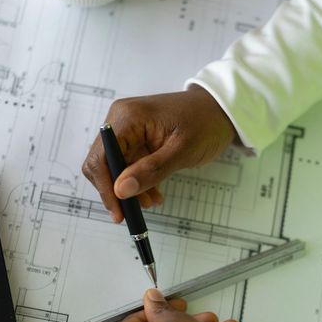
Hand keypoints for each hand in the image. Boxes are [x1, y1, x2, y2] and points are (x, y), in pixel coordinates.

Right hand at [82, 86, 235, 222]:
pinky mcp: (135, 139)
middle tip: (135, 211)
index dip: (106, 187)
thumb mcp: (182, 150)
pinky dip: (137, 181)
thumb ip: (151, 171)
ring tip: (151, 201)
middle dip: (118, 190)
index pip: (102, 156)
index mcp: (127, 117)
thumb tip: (121, 190)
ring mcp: (127, 130)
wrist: (220, 110)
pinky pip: (128, 165)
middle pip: (103, 163)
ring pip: (116, 168)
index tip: (119, 211)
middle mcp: (121, 120)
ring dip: (129, 189)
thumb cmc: (205, 122)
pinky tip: (153, 193)